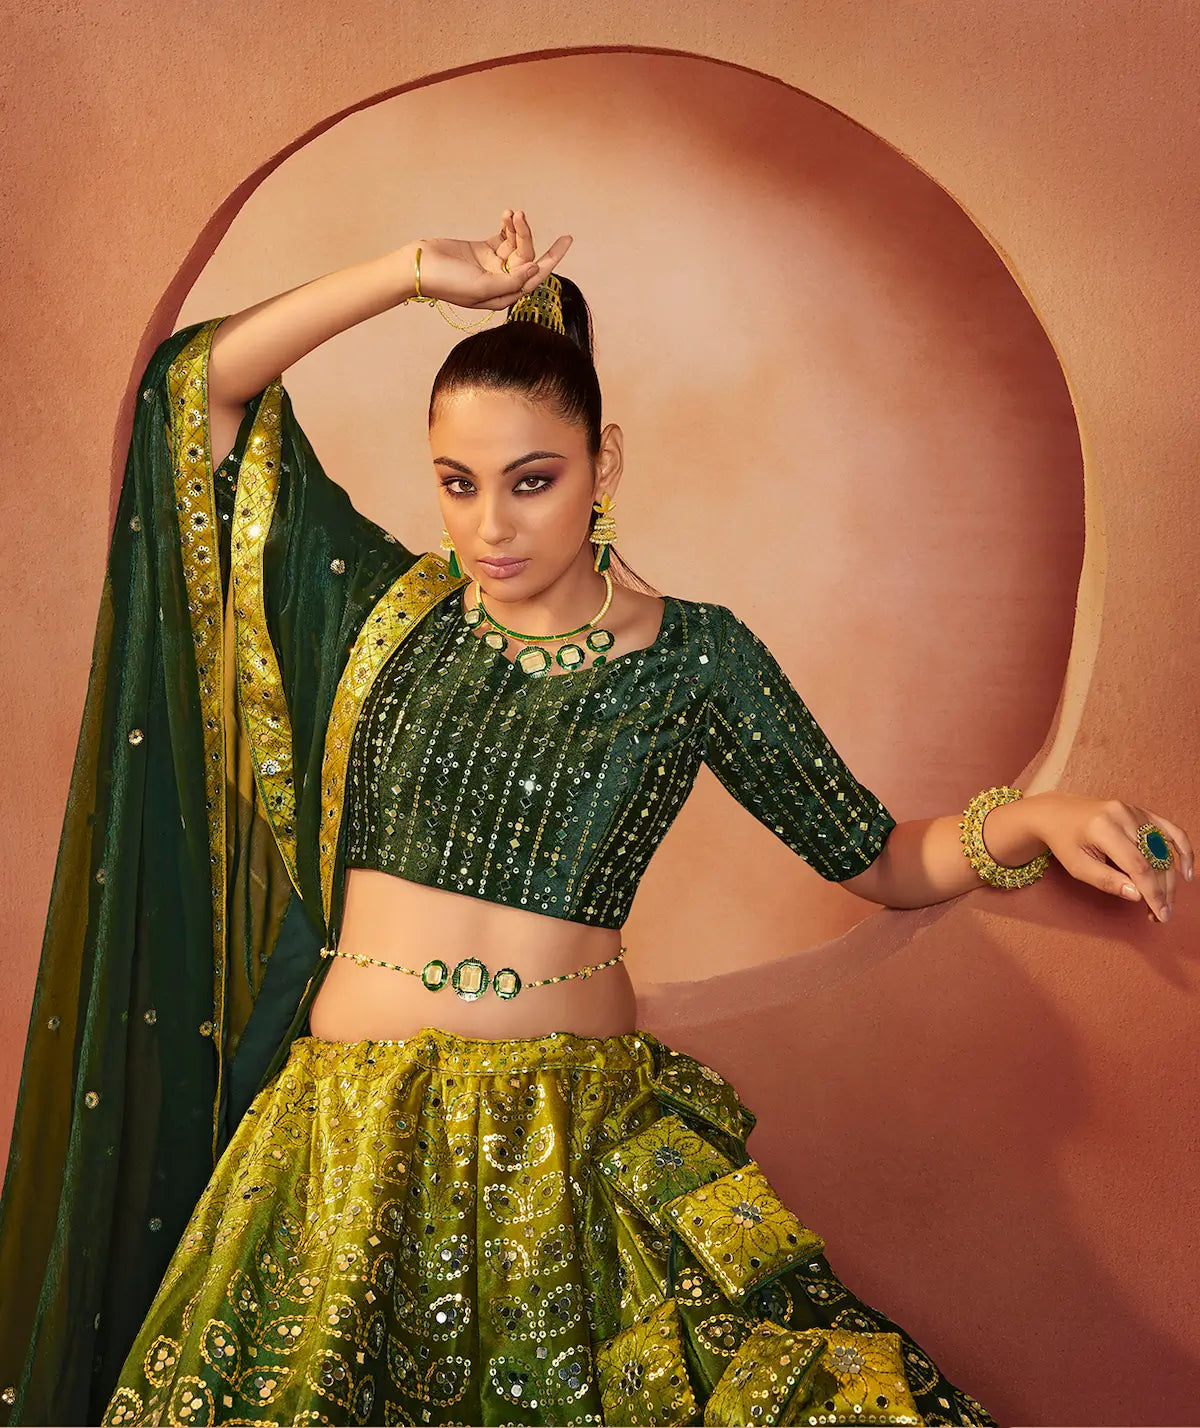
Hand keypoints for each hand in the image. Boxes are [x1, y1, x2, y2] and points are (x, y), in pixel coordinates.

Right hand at [407, 209, 572, 310]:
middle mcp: (501, 281)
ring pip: (515, 245)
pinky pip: (503, 237)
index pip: (534, 276)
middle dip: (526, 236)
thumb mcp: (481, 287)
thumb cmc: (447, 282)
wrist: (418, 267)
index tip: (566, 241)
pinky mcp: (482, 250)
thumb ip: (510, 280)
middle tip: (520, 216)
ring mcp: (492, 265)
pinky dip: (507, 226)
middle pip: (525, 257)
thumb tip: (534, 269)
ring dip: (516, 228)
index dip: (551, 259)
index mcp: (504, 294)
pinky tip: (507, 215)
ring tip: (511, 213)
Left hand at [1029, 792, 1192, 922]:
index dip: (1153, 892)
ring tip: (1165, 902)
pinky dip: (1183, 850)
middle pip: (1155, 859)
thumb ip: (1107, 881)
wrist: (1058, 813)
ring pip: (1165, 849)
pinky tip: (1186, 872)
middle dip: (1162, 890)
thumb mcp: (1077, 867)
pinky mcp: (1141, 811)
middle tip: (1161, 915)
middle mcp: (1123, 815)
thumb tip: (1138, 896)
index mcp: (1104, 828)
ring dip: (1170, 878)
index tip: (1160, 914)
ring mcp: (1135, 811)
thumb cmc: (1065, 841)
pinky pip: (1171, 830)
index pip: (1138, 866)